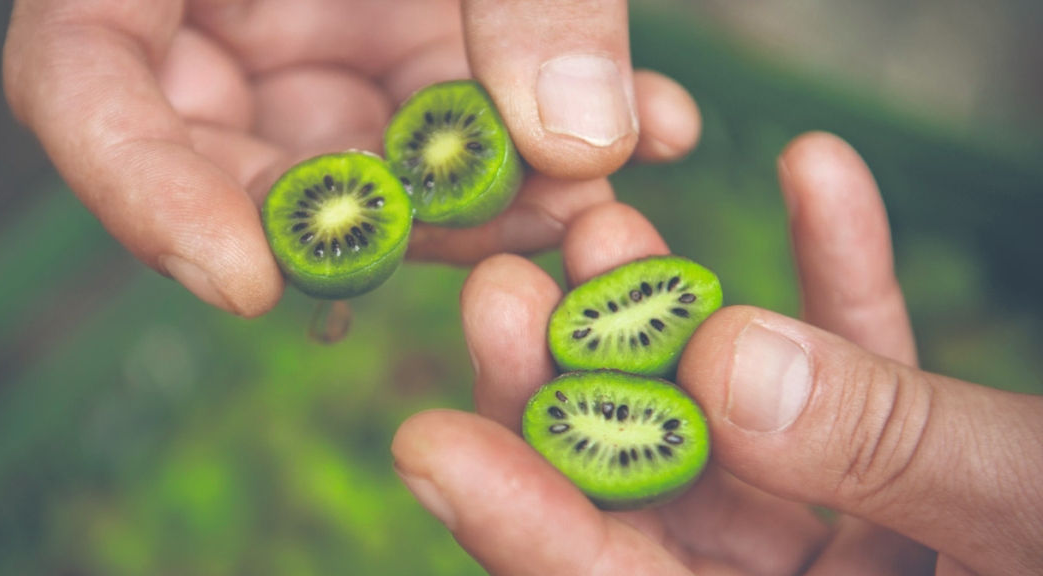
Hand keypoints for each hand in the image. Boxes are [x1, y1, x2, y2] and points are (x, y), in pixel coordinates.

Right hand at [2, 0, 700, 315]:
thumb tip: (589, 147)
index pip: (78, 86)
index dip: (142, 196)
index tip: (245, 286)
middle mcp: (208, 12)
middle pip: (239, 164)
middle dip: (377, 223)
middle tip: (507, 233)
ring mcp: (304, 36)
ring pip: (365, 167)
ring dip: (485, 199)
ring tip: (601, 195)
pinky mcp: (394, 44)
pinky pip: (448, 125)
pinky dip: (537, 141)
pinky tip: (653, 129)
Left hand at [391, 133, 1042, 574]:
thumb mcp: (1040, 523)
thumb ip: (894, 451)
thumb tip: (721, 364)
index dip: (527, 528)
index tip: (427, 439)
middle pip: (660, 500)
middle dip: (583, 389)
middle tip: (507, 276)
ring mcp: (865, 533)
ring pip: (744, 422)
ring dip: (686, 314)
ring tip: (617, 208)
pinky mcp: (931, 460)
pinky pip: (873, 368)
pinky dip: (846, 280)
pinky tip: (815, 173)